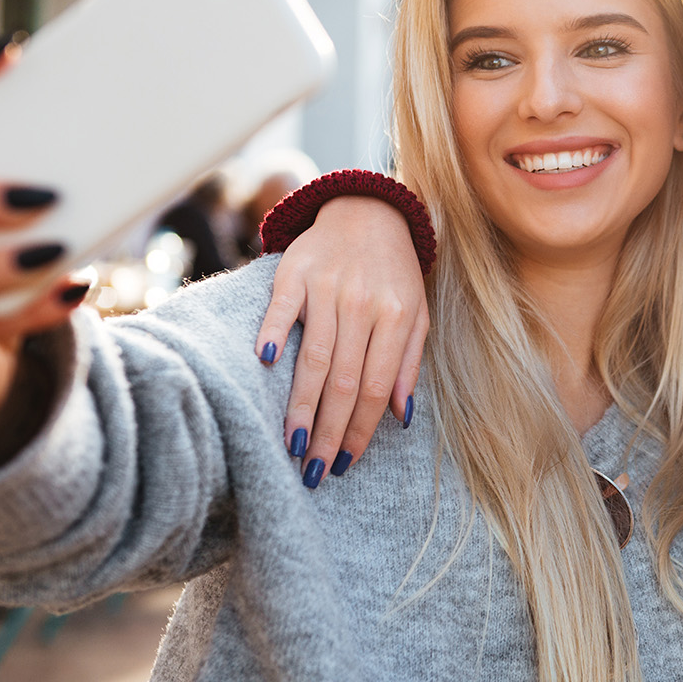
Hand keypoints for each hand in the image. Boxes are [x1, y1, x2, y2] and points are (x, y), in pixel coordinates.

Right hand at [253, 196, 427, 481]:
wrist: (368, 210)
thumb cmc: (394, 273)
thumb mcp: (417, 313)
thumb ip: (408, 363)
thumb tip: (402, 416)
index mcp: (397, 317)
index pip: (376, 386)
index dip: (360, 429)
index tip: (345, 462)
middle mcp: (362, 303)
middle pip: (343, 379)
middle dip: (328, 431)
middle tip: (314, 471)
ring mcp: (327, 286)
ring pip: (313, 356)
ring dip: (301, 404)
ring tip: (292, 444)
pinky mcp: (294, 271)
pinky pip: (281, 308)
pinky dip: (273, 333)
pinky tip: (265, 364)